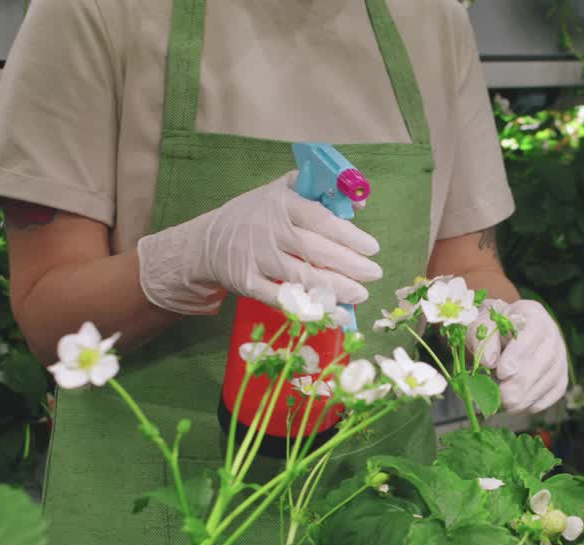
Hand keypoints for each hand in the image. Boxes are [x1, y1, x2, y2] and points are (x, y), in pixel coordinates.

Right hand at [137, 171, 381, 314]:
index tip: (372, 248)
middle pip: (315, 250)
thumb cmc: (257, 215)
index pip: (320, 220)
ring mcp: (257, 258)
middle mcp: (269, 230)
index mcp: (282, 204)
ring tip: (360, 294)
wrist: (209, 241)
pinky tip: (334, 314)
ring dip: (336, 289)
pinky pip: (283, 299)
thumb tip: (360, 202)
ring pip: (302, 277)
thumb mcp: (283, 192)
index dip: (349, 235)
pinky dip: (310, 308)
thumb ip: (321, 192)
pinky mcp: (247, 283)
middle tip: (374, 274)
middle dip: (350, 265)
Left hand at [466, 299, 568, 413]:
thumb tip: (489, 362)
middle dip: (521, 383)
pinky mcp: (561, 376)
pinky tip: (518, 405)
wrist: (502, 334)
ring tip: (504, 404)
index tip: (501, 373)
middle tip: (501, 397)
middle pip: (544, 360)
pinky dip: (536, 402)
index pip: (532, 333)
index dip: (518, 355)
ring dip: (527, 397)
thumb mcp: (479, 327)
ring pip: (551, 379)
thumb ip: (481, 340)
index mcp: (532, 314)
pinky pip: (554, 392)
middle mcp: (552, 333)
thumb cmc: (491, 330)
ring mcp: (560, 355)